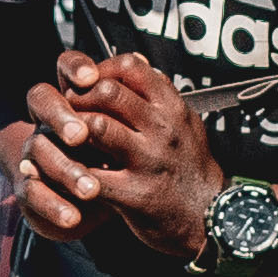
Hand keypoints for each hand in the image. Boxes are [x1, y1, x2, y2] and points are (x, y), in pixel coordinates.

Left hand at [14, 46, 217, 262]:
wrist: (212, 216)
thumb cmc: (190, 166)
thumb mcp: (185, 123)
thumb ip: (159, 93)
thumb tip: (134, 60)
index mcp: (172, 108)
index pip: (129, 67)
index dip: (100, 70)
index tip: (87, 86)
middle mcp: (162, 130)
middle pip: (107, 92)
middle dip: (79, 98)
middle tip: (66, 111)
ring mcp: (148, 161)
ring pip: (96, 127)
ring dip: (72, 131)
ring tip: (65, 138)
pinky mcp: (134, 194)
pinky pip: (91, 176)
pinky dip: (71, 172)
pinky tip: (65, 171)